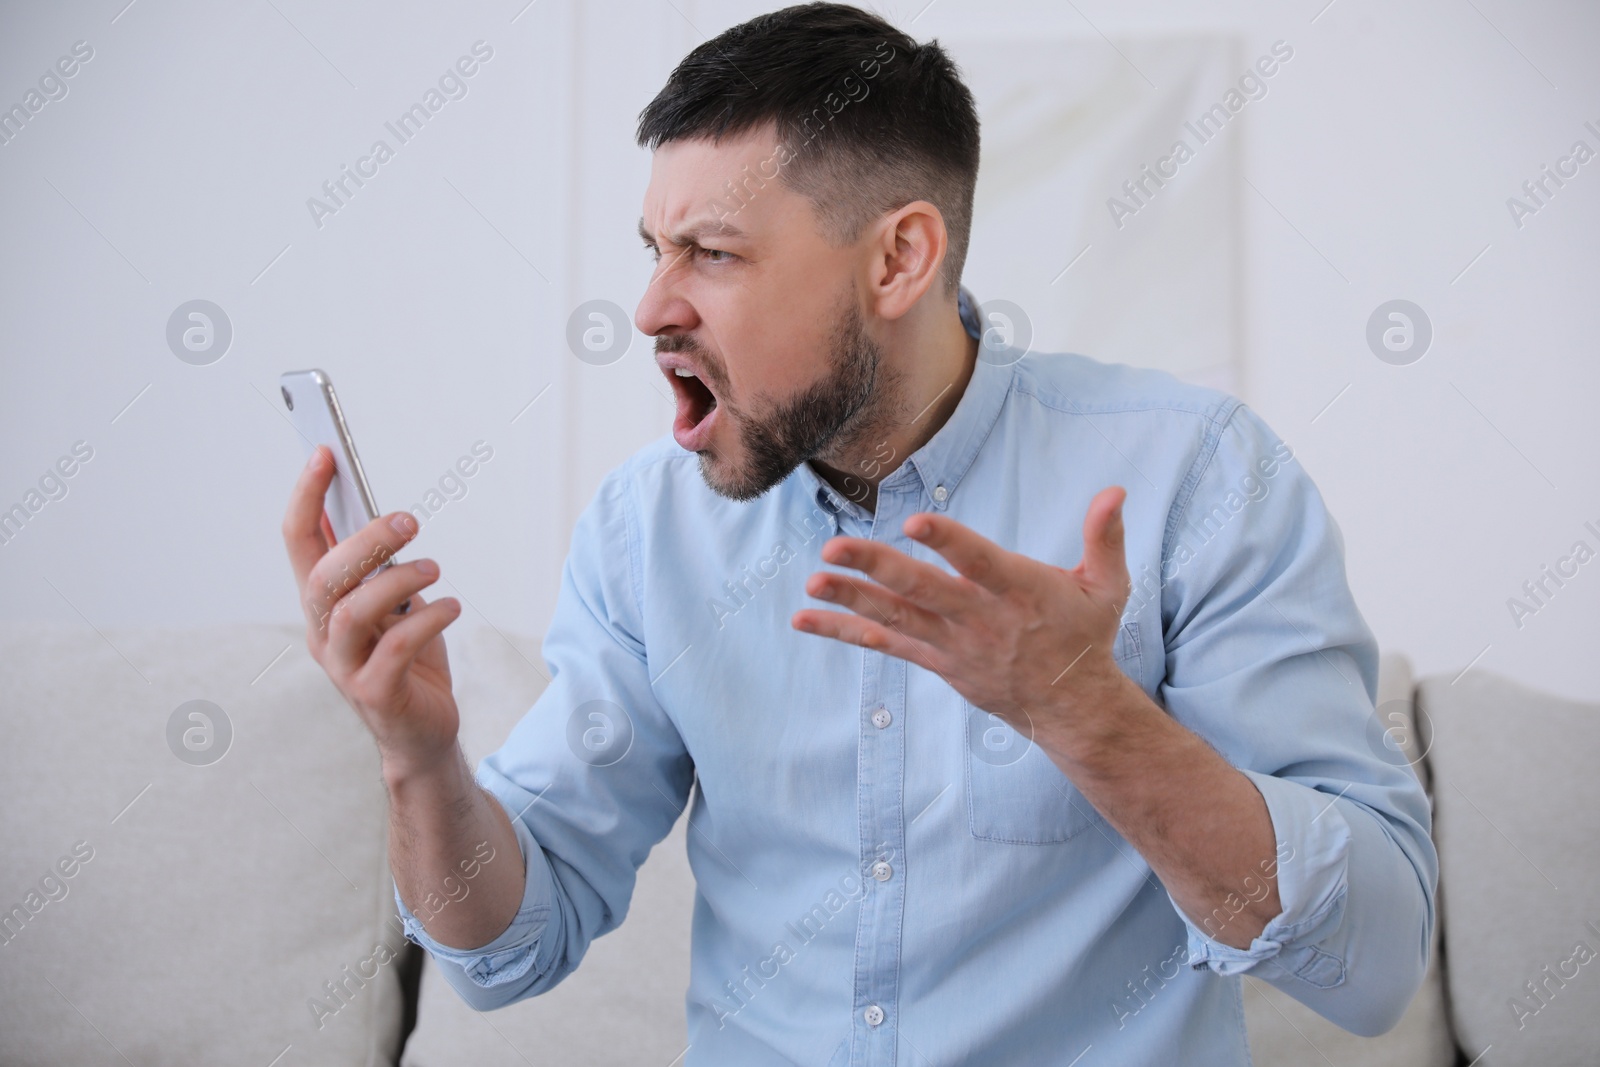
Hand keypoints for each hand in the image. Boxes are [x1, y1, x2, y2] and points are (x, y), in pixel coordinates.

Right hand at [283, 445, 462, 782]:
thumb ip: (380, 568)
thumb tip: (384, 513)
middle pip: (322, 576)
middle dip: (363, 540)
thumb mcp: (394, 606)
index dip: (307, 495)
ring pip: (350, 613)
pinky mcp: (376, 694)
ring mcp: (344, 667)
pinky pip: (393, 650)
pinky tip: (451, 607)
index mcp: (321, 604)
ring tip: (435, 569)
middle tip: (408, 520)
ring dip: (396, 581)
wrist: (423, 734)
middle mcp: (322, 633)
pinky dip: (426, 622)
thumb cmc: (409, 661)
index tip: (325, 452)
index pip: (298, 541)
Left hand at [792, 486, 1131, 751]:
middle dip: (877, 568)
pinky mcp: (938, 661)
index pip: (979, 562)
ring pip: (896, 618)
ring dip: (850, 599)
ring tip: (813, 580)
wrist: (1072, 707)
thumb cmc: (1086, 636)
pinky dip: (844, 633)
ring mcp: (955, 644)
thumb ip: (1104, 538)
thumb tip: (1116, 490)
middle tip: (835, 547)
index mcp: (1021, 591)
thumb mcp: (1108, 587)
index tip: (915, 522)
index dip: (948, 541)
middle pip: (924, 591)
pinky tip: (805, 620)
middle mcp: (981, 619)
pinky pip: (885, 645)